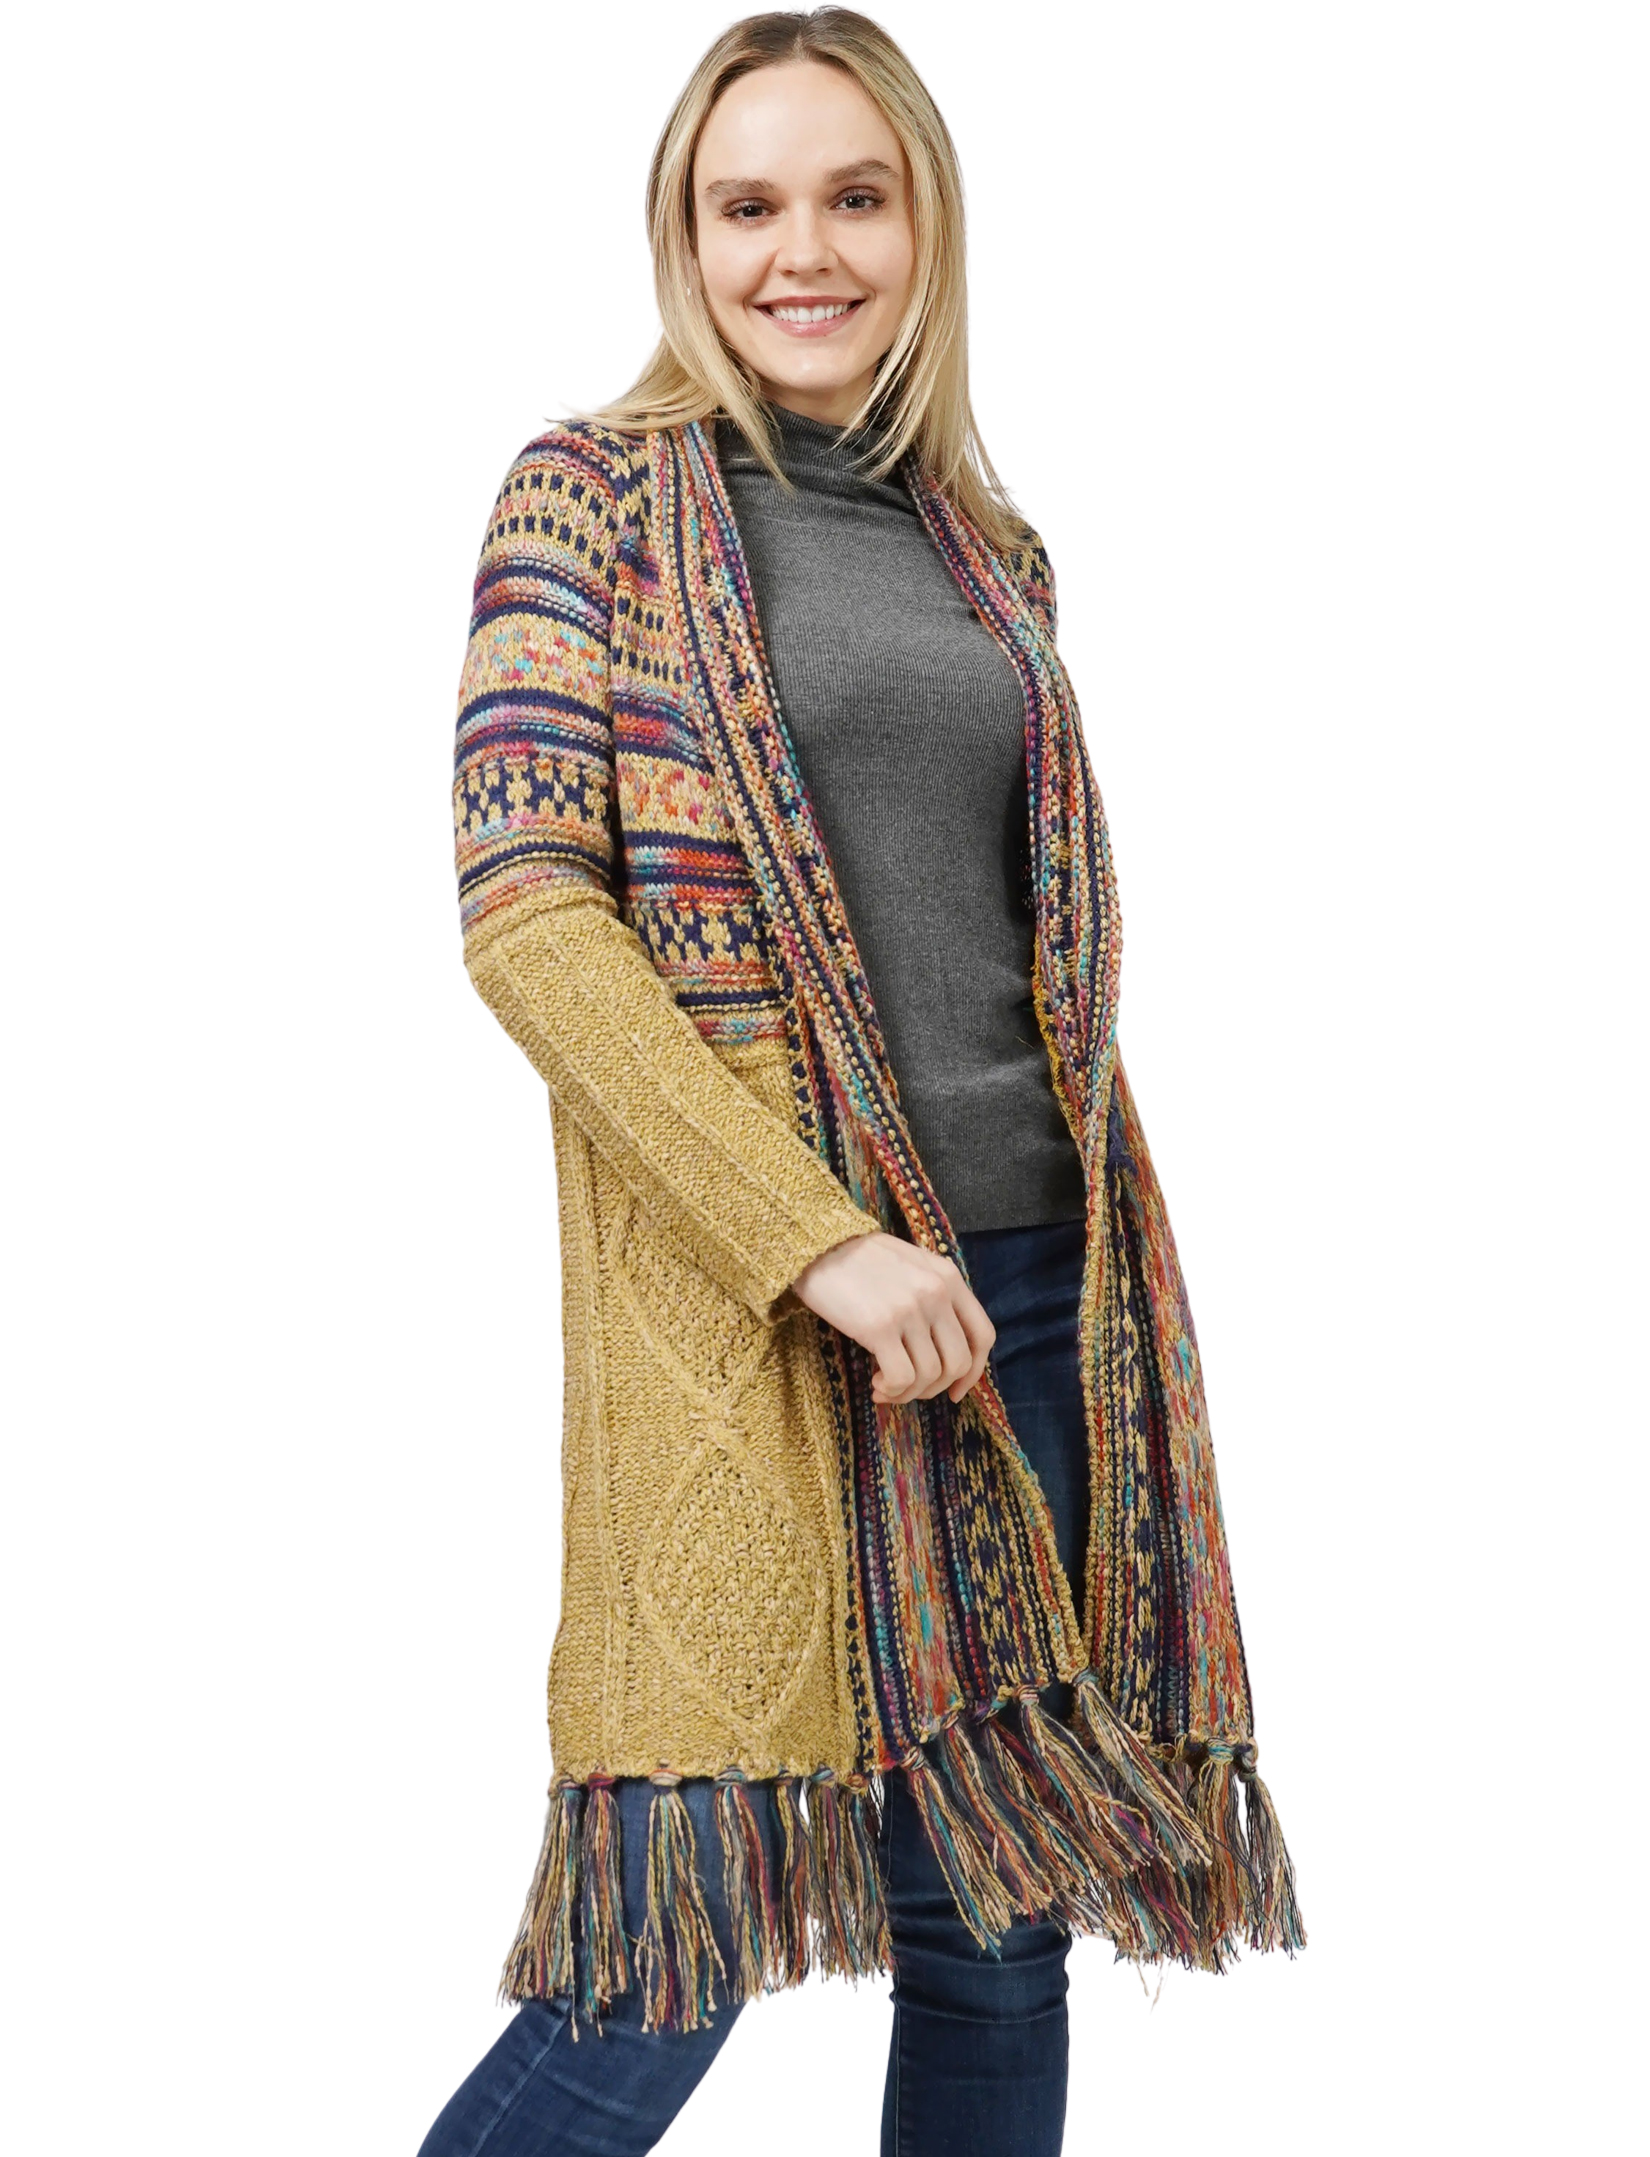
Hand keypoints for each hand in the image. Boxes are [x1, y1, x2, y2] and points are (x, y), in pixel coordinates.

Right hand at [788, 1231, 995, 1405]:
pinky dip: (892, 1390)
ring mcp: (910, 1310)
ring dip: (908, 1392)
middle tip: (909, 1389)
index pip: (983, 1335)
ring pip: (930, 1375)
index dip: (973, 1372)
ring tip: (885, 1386)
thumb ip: (936, 1295)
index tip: (954, 1391)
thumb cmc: (859, 1260)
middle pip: (959, 1362)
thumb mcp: (912, 1265)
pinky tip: (876, 1385)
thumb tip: (943, 1348)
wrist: (817, 1245)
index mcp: (948, 1277)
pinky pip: (902, 1378)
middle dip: (935, 1387)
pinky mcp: (880, 1326)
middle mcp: (936, 1293)